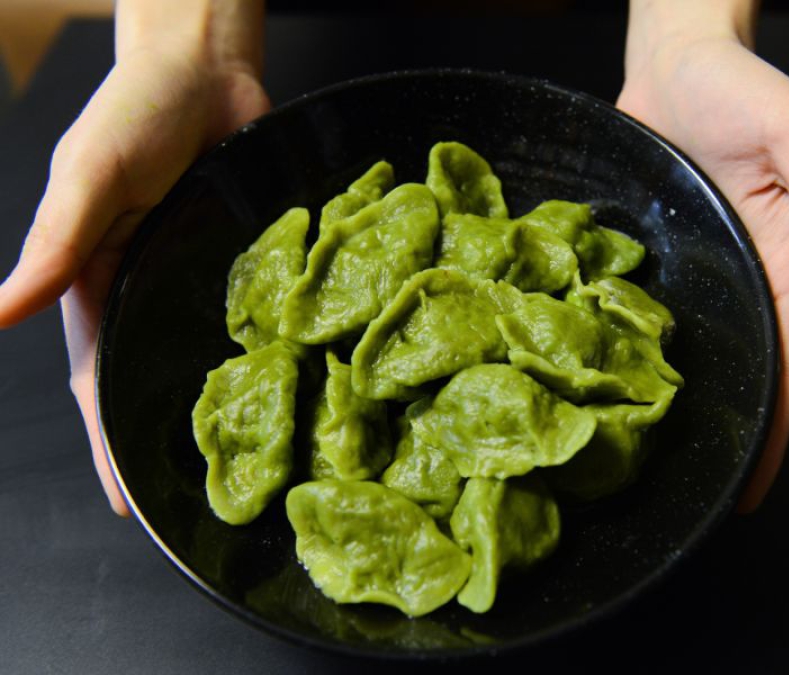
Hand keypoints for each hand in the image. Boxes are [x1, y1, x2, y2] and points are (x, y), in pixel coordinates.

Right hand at [0, 1, 268, 514]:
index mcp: (98, 282)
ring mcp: (200, 276)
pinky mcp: (246, 258)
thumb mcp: (88, 177)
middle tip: (190, 503)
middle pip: (153, 379)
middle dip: (162, 441)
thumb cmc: (135, 112)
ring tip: (240, 461)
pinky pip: (252, 315)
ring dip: (216, 407)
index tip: (126, 503)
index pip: (98, 379)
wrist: (206, 68)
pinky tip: (284, 389)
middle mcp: (149, 288)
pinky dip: (261, 353)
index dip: (108, 441)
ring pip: (204, 355)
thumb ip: (55, 245)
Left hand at [617, 16, 788, 510]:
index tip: (752, 488)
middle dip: (729, 431)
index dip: (775, 428)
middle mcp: (743, 274)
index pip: (788, 362)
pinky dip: (638, 351)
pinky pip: (647, 312)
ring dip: (685, 400)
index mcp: (786, 260)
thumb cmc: (739, 85)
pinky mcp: (657, 254)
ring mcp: (698, 268)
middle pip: (743, 369)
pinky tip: (615, 384)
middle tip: (694, 489)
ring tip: (654, 456)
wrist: (673, 62)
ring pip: (697, 350)